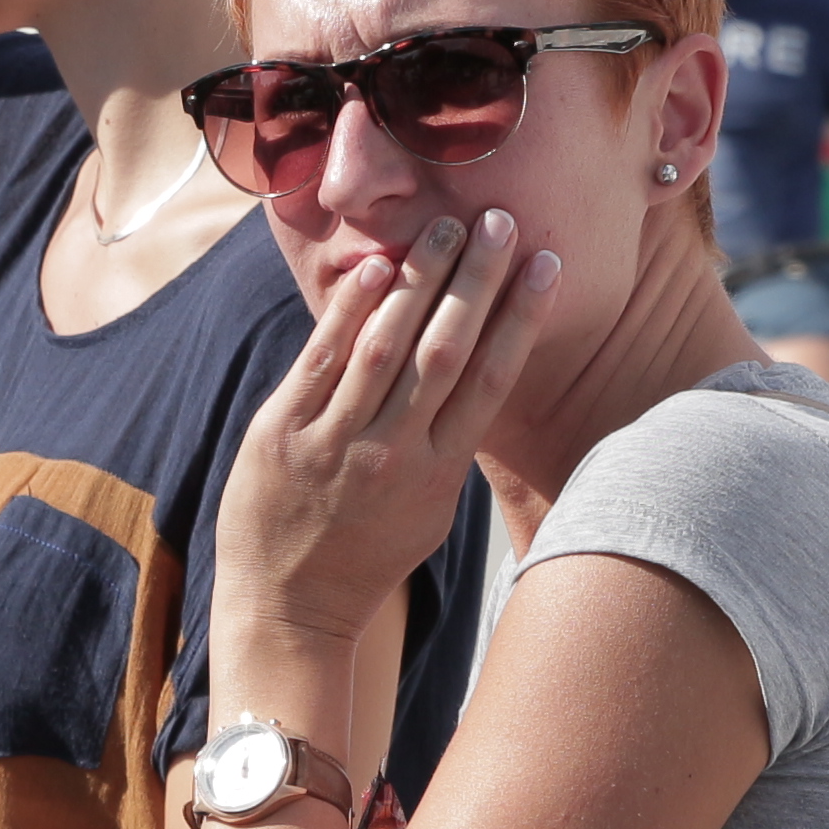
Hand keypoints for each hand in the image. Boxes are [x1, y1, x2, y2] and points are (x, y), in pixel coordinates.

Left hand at [221, 206, 559, 643]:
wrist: (289, 606)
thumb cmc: (367, 552)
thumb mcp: (429, 509)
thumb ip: (448, 442)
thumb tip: (474, 370)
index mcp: (440, 472)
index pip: (492, 379)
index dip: (522, 317)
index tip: (546, 264)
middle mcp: (394, 454)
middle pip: (447, 350)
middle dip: (478, 282)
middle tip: (500, 222)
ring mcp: (336, 442)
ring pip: (387, 347)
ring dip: (420, 280)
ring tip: (446, 228)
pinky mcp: (282, 433)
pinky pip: (322, 361)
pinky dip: (349, 312)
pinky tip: (375, 268)